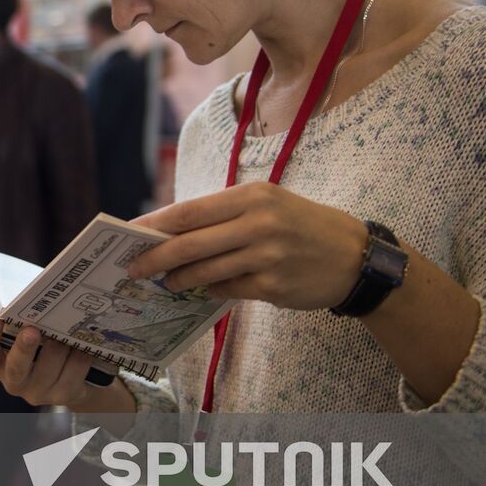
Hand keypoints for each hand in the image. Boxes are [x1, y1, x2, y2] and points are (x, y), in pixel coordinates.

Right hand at [0, 293, 134, 412]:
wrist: (72, 371)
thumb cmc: (33, 338)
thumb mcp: (8, 323)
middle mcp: (13, 380)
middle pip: (16, 368)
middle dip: (24, 349)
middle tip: (32, 329)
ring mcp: (38, 391)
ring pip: (49, 370)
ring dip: (59, 349)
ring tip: (67, 331)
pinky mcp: (62, 397)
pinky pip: (72, 377)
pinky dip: (78, 359)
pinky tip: (82, 346)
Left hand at [126, 182, 369, 310]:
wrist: (355, 256)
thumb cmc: (302, 226)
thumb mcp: (268, 204)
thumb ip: (224, 216)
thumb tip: (172, 232)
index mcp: (252, 196)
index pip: (189, 211)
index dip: (155, 224)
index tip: (131, 233)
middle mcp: (258, 223)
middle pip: (190, 243)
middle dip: (156, 257)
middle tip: (134, 268)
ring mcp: (266, 256)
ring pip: (205, 270)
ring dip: (179, 279)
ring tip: (165, 282)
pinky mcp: (273, 285)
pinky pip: (228, 289)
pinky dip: (211, 290)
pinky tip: (203, 289)